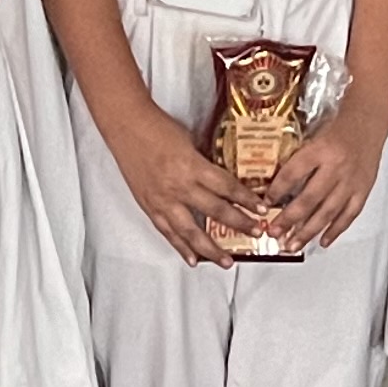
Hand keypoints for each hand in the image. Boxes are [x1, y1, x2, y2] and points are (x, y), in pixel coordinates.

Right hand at [110, 108, 268, 265]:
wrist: (126, 125)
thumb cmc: (157, 127)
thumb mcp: (189, 142)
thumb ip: (203, 164)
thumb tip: (220, 181)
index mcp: (192, 166)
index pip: (226, 187)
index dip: (246, 200)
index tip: (261, 209)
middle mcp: (179, 186)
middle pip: (215, 211)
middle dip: (239, 224)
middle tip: (256, 233)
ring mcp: (163, 200)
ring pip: (191, 232)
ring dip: (211, 248)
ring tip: (226, 261)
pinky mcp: (149, 207)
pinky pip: (168, 233)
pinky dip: (181, 247)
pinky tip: (193, 259)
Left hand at [264, 86, 387, 253]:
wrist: (367, 123)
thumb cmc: (336, 130)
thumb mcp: (312, 138)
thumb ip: (297, 161)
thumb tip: (275, 187)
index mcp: (319, 150)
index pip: (293, 174)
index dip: (276, 191)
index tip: (265, 204)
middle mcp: (335, 167)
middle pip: (309, 198)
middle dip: (289, 219)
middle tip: (274, 233)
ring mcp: (351, 181)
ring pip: (327, 212)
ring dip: (308, 231)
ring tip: (292, 245)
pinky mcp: (363, 190)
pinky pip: (348, 215)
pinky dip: (335, 230)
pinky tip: (323, 241)